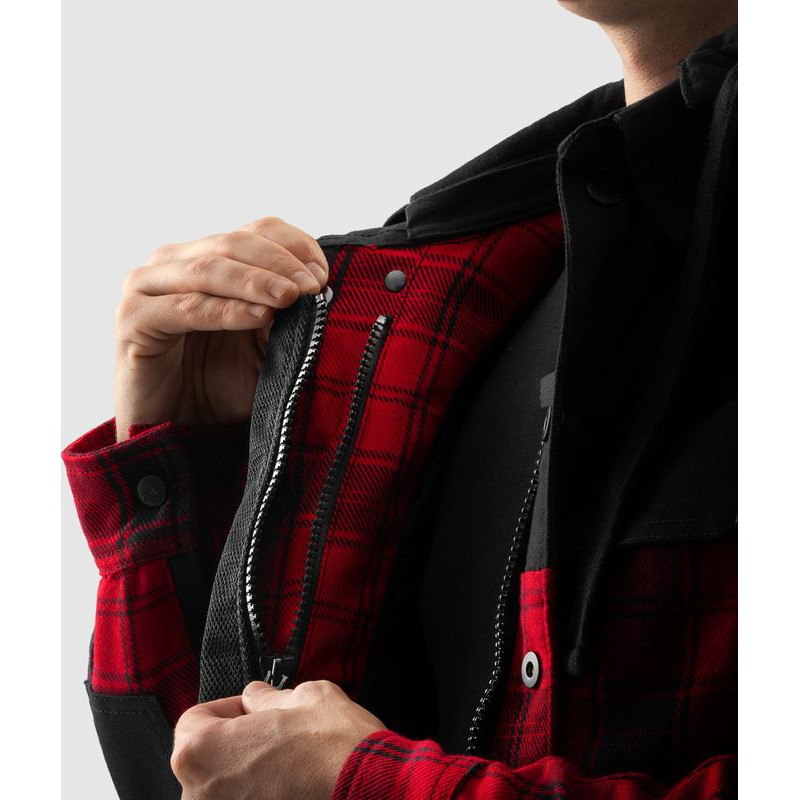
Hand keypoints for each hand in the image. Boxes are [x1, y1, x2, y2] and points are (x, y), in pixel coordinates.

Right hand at [113, 216, 328, 441]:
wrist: (180, 430)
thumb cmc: (221, 384)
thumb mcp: (266, 345)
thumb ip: (286, 314)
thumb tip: (318, 290)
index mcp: (209, 258)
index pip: (258, 232)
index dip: (294, 247)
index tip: (323, 275)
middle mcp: (175, 264)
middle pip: (234, 244)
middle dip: (280, 264)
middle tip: (312, 287)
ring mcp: (149, 287)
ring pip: (209, 269)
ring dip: (255, 281)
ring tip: (290, 297)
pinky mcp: (134, 319)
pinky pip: (186, 308)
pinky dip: (226, 311)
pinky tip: (259, 317)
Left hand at [171, 680, 384, 799]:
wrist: (374, 796)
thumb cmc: (336, 751)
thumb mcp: (305, 696)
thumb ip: (267, 696)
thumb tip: (257, 698)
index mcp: (202, 753)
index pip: (194, 721)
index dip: (226, 709)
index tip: (251, 710)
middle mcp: (201, 796)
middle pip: (208, 761)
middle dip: (239, 746)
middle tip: (275, 737)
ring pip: (230, 791)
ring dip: (252, 779)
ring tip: (291, 768)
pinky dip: (266, 798)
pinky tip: (295, 791)